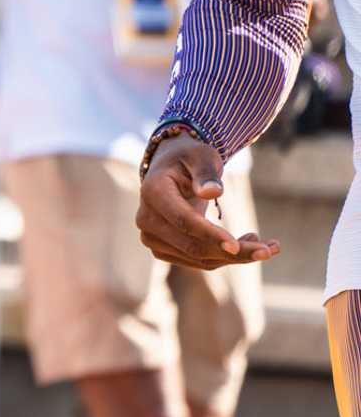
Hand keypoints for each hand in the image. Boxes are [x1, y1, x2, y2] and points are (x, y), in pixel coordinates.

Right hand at [136, 133, 278, 269]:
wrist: (169, 169)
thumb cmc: (190, 159)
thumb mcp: (202, 157)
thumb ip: (206, 173)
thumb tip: (212, 192)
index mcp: (153, 192)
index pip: (183, 220)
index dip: (210, 235)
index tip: (237, 246)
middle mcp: (147, 219)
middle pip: (194, 246)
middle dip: (235, 253)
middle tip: (270, 250)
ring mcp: (152, 238)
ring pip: (199, 258)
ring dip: (236, 257)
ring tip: (266, 245)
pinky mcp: (162, 250)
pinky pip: (198, 260)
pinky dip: (225, 257)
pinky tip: (244, 244)